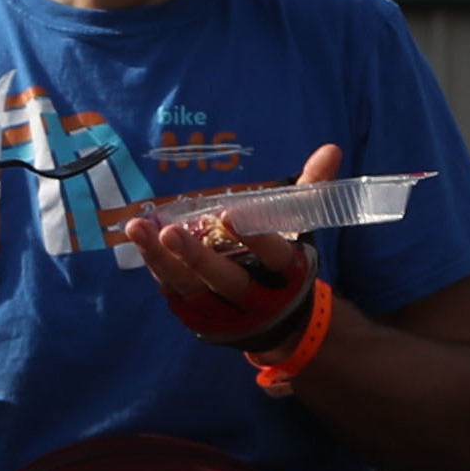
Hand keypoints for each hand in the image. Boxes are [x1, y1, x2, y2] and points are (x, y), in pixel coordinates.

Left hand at [129, 143, 337, 342]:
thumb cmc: (282, 263)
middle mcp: (255, 298)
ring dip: (163, 261)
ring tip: (138, 230)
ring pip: (192, 289)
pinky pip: (175, 295)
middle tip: (170, 232)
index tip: (229, 214)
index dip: (255, 237)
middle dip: (197, 258)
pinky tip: (140, 244)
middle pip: (226, 280)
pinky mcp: (199, 319)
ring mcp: (225, 313)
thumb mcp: (300, 227)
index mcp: (285, 274)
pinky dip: (157, 270)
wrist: (275, 321)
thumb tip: (331, 148)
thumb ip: (312, 188)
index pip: (274, 255)